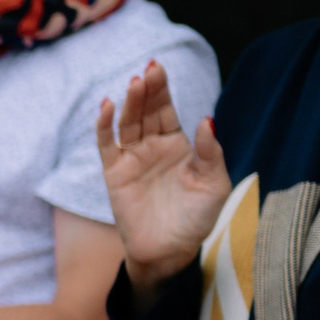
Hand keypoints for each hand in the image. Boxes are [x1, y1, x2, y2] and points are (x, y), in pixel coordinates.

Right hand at [96, 59, 228, 301]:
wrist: (170, 250)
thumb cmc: (196, 219)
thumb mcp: (214, 184)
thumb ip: (210, 152)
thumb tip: (207, 119)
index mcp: (178, 145)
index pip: (167, 110)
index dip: (163, 89)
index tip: (159, 68)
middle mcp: (153, 146)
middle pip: (147, 111)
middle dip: (148, 90)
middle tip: (149, 70)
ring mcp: (132, 158)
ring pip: (128, 123)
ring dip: (130, 103)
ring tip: (135, 84)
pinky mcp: (114, 173)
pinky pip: (106, 145)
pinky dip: (105, 125)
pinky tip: (108, 106)